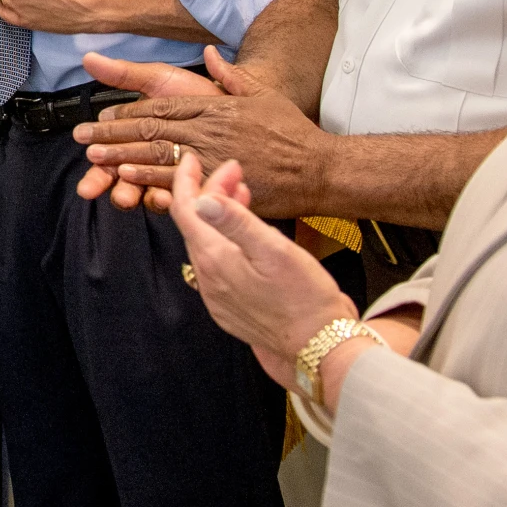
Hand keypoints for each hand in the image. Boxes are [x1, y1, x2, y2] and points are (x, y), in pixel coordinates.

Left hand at [79, 46, 326, 217]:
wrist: (319, 166)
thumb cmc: (290, 130)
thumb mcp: (261, 93)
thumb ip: (230, 75)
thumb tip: (210, 53)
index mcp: (214, 106)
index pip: (161, 106)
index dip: (129, 111)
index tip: (105, 116)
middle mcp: (210, 128)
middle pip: (152, 128)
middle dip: (115, 133)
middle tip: (83, 137)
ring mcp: (214, 155)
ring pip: (159, 152)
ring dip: (124, 155)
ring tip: (94, 158)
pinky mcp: (221, 182)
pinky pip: (180, 179)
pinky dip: (152, 178)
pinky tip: (129, 179)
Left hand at [169, 151, 356, 395]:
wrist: (321, 348)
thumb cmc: (305, 298)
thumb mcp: (274, 250)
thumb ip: (236, 222)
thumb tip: (202, 198)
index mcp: (213, 259)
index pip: (184, 210)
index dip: (186, 180)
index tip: (193, 158)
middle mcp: (207, 279)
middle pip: (196, 225)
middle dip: (210, 193)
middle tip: (235, 172)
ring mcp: (217, 296)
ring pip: (208, 244)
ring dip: (220, 216)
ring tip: (243, 194)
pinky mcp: (230, 308)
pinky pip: (219, 265)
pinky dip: (227, 242)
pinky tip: (247, 235)